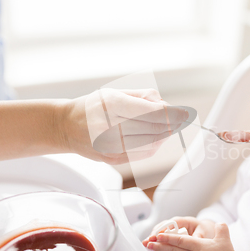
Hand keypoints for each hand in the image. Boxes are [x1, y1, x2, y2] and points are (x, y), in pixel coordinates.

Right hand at [56, 88, 188, 164]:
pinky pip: (143, 153)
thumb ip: (143, 96)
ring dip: (165, 134)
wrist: (65, 127)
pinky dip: (155, 145)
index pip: (151, 112)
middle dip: (171, 124)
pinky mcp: (112, 158)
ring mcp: (110, 145)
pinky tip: (156, 137)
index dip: (172, 113)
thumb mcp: (115, 92)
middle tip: (180, 119)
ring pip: (151, 142)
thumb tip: (167, 106)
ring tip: (169, 126)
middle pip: (154, 128)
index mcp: (111, 104)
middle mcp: (109, 126)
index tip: (184, 112)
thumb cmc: (93, 107)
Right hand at [142, 217, 215, 246]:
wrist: (205, 231)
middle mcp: (177, 223)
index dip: (165, 229)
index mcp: (186, 221)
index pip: (173, 223)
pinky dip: (156, 242)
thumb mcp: (204, 233)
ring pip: (161, 231)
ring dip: (153, 238)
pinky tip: (152, 248)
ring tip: (146, 244)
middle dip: (155, 234)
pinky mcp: (171, 235)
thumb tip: (195, 241)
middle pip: (164, 226)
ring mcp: (173, 229)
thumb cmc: (205, 231)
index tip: (158, 236)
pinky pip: (162, 237)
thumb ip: (199, 237)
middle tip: (148, 241)